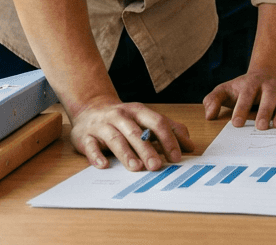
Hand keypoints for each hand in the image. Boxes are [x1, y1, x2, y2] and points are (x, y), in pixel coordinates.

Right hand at [69, 98, 193, 170]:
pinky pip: (90, 146)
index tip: (177, 157)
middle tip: (157, 166)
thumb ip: (170, 130)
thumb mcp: (147, 119)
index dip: (168, 139)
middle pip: (136, 133)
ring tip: (136, 168)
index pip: (157, 123)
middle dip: (147, 150)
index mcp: (139, 112)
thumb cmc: (124, 119)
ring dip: (126, 154)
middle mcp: (121, 116)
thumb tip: (190, 146)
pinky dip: (96, 156)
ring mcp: (102, 126)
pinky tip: (103, 165)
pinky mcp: (85, 136)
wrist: (90, 108)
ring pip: (115, 139)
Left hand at [203, 67, 275, 128]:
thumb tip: (209, 114)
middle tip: (260, 127)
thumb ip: (213, 100)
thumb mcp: (226, 90)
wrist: (267, 74)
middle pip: (268, 96)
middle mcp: (269, 84)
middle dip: (265, 111)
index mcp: (251, 83)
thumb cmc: (243, 88)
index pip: (246, 94)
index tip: (237, 123)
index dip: (241, 108)